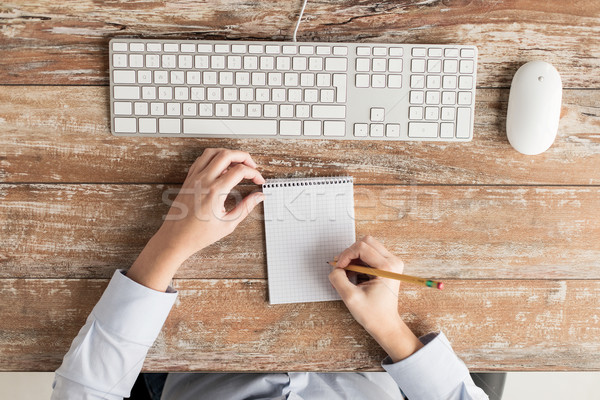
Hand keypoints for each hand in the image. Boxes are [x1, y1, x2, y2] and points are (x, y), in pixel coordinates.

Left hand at [158, 148, 264, 258]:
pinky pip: (201, 159)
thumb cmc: (198, 234)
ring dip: (228, 153)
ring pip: (212, 152)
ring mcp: (194, 178)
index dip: (254, 173)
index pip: (240, 170)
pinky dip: (214, 157)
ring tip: (237, 163)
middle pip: (227, 155)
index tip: (258, 180)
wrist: (176, 238)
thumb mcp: (228, 223)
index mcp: (215, 191)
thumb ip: (246, 207)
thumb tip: (258, 197)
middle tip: (252, 166)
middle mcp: (204, 181)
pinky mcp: (188, 180)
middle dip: (244, 157)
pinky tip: (220, 167)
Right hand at [329, 236, 422, 360]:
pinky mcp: (388, 266)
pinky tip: (354, 276)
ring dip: (353, 258)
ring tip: (347, 275)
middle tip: (342, 268)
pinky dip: (358, 263)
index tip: (338, 267)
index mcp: (387, 267)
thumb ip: (338, 278)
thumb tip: (334, 267)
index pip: (362, 247)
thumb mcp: (350, 297)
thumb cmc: (372, 314)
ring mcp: (392, 263)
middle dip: (350, 254)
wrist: (385, 324)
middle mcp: (393, 261)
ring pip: (367, 247)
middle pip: (366, 242)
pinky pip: (369, 255)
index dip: (346, 255)